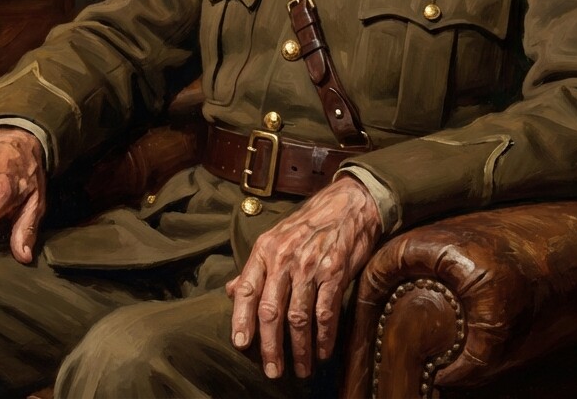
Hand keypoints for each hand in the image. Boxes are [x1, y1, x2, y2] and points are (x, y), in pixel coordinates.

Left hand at [226, 176, 381, 378]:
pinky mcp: (335, 272)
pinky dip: (324, 337)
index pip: (247, 289)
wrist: (346, 205)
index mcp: (265, 249)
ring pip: (299, 317)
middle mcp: (285, 258)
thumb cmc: (308, 225)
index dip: (241, 320)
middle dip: (270, 346)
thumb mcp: (275, 238)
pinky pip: (326, 312)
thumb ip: (254, 267)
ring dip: (299, 349)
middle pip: (271, 310)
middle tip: (272, 371)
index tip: (241, 345)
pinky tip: (323, 352)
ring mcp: (310, 265)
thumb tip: (229, 291)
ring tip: (301, 369)